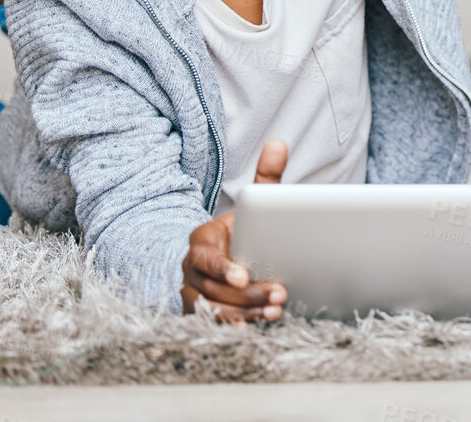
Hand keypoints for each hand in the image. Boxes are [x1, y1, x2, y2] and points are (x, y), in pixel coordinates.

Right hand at [181, 138, 288, 322]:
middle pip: (215, 288)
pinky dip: (236, 325)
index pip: (205, 257)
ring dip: (246, 312)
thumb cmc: (240, 230)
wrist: (220, 256)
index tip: (243, 275)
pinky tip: (256, 326)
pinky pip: (215, 323)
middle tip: (279, 293)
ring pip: (215, 308)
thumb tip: (279, 144)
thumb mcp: (251, 204)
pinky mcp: (201, 313)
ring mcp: (193, 294)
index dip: (222, 268)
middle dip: (248, 294)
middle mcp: (191, 270)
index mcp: (201, 241)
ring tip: (275, 309)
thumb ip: (264, 179)